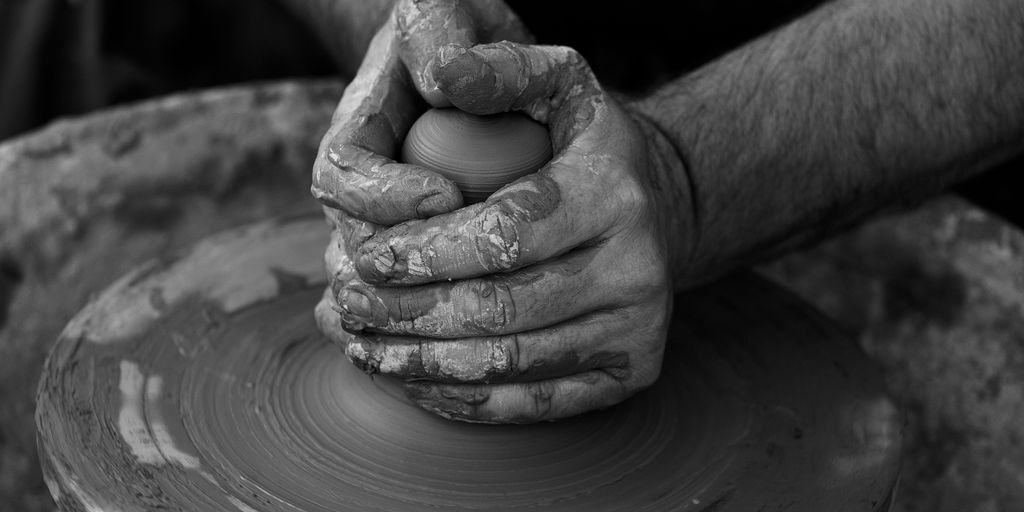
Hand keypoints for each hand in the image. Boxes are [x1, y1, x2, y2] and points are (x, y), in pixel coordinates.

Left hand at [313, 2, 692, 422]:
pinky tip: (408, 378)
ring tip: (362, 344)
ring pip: (507, 365)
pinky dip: (458, 399)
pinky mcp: (628, 376)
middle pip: (499, 310)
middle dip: (407, 313)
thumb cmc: (583, 149)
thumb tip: (444, 74)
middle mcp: (638, 270)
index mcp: (614, 195)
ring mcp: (636, 331)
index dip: (424, 253)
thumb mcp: (558, 84)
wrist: (655, 211)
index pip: (503, 237)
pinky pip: (530, 405)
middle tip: (349, 304)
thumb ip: (501, 71)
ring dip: (419, 363)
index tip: (367, 257)